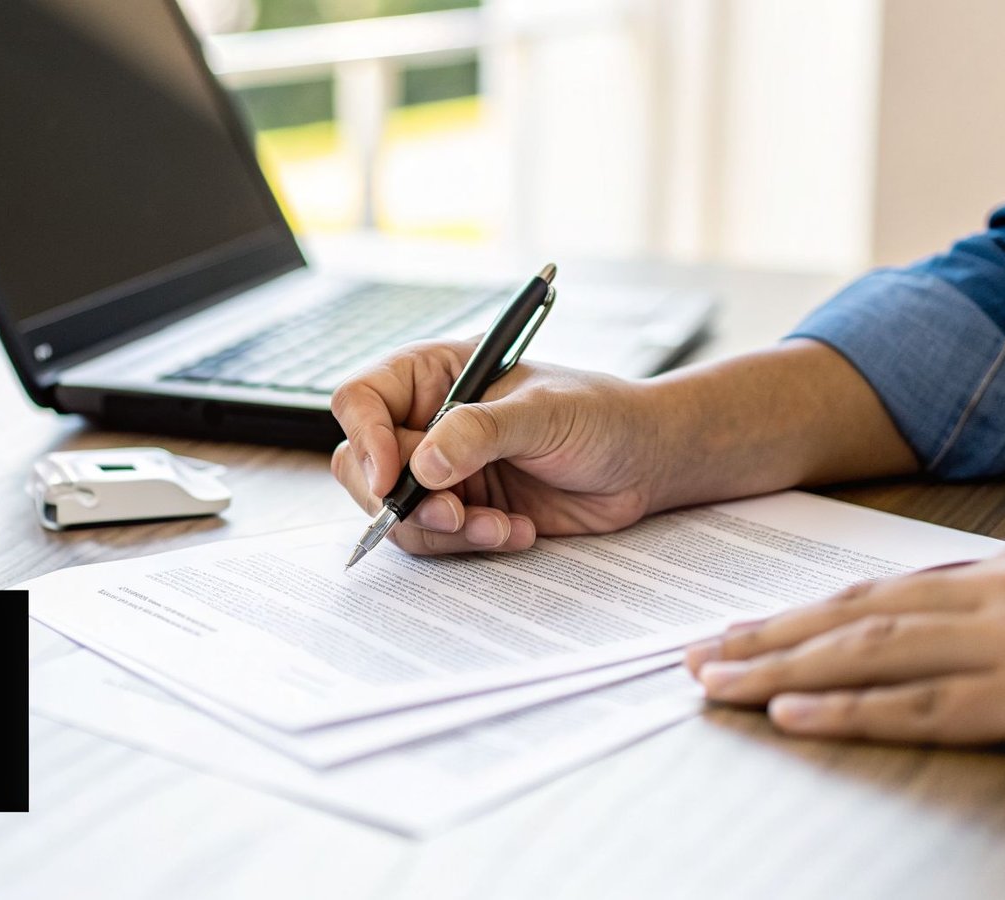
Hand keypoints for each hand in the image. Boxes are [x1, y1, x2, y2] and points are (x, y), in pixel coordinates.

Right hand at [330, 339, 660, 554]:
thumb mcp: (543, 413)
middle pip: (364, 466)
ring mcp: (440, 470)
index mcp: (432, 375)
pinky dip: (470, 543)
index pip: (362, 400)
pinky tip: (516, 531)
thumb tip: (423, 466)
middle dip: (404, 500)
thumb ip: (480, 433)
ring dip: (443, 529)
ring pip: (395, 512)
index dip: (366, 439)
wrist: (642, 463)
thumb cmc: (599, 414)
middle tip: (455, 513)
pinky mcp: (462, 510)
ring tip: (498, 525)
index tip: (391, 479)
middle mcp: (425, 422)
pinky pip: (435, 538)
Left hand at [684, 540, 1004, 762]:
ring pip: (870, 654)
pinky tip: (794, 717)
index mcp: (1002, 568)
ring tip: (719, 685)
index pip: (874, 590)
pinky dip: (849, 712)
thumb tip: (902, 615)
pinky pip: (921, 708)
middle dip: (767, 637)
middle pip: (855, 615)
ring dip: (784, 672)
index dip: (797, 612)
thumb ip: (985, 604)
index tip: (735, 629)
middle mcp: (998, 594)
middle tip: (697, 656)